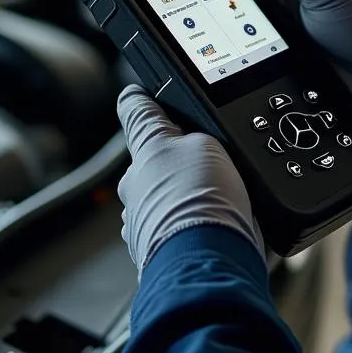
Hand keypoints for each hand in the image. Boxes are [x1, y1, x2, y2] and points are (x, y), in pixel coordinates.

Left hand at [117, 85, 264, 275]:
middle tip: (211, 163)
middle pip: (152, 159)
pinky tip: (212, 228)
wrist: (207, 261)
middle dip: (176, 159)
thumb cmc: (202, 200)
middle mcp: (134, 182)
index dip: (141, 96)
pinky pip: (172, 227)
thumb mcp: (212, 141)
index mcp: (146, 147)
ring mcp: (140, 217)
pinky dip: (188, 226)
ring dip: (183, 197)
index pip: (134, 108)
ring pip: (162, 196)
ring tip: (217, 203)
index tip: (141, 90)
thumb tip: (193, 140)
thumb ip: (198, 134)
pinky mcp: (152, 249)